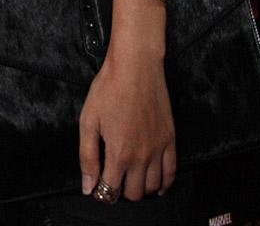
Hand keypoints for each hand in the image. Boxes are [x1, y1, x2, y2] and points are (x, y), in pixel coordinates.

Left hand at [79, 54, 175, 201]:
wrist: (135, 66)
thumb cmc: (108, 89)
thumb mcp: (88, 120)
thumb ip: (88, 156)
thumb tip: (89, 187)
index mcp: (118, 153)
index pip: (110, 190)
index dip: (102, 192)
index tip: (98, 185)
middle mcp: (141, 157)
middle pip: (133, 193)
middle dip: (121, 191)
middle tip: (114, 178)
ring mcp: (158, 149)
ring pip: (152, 187)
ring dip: (140, 188)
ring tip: (130, 178)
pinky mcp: (170, 140)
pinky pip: (172, 173)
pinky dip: (164, 184)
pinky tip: (156, 186)